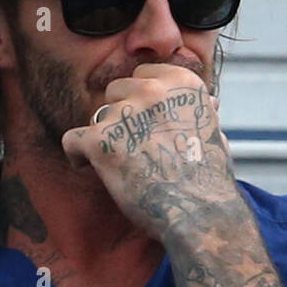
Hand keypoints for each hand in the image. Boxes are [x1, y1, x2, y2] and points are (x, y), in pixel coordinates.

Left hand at [61, 64, 236, 243]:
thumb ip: (201, 112)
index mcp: (181, 82)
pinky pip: (71, 139)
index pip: (142, 74)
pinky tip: (89, 166)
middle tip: (134, 146)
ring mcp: (124, 114)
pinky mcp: (100, 140)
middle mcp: (152, 90)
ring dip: (104, 136)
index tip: (146, 123)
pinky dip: (77, 154)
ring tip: (121, 163)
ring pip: (96, 117)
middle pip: (115, 91)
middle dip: (121, 116)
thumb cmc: (207, 178)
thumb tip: (209, 102)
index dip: (141, 100)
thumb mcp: (214, 133)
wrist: (198, 212)